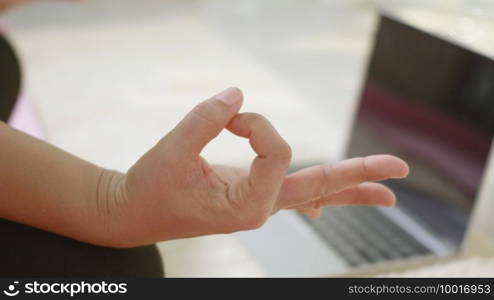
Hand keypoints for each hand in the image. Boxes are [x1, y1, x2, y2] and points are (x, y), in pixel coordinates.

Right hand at [94, 87, 408, 246]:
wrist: (132, 213)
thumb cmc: (149, 188)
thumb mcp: (173, 151)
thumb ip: (206, 119)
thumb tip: (239, 94)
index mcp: (246, 205)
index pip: (276, 152)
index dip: (256, 124)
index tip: (229, 115)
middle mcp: (258, 208)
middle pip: (319, 188)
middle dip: (359, 176)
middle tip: (401, 170)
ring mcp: (257, 203)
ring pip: (312, 194)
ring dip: (347, 188)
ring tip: (386, 192)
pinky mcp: (249, 195)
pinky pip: (292, 194)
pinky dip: (316, 194)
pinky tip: (330, 204)